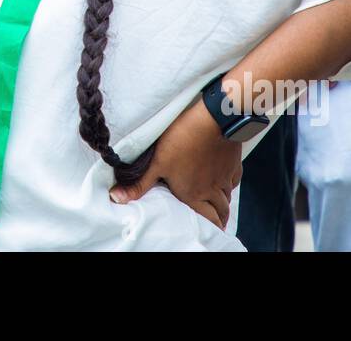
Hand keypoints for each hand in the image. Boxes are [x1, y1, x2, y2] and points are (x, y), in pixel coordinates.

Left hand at [109, 100, 242, 229]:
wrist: (213, 119)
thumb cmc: (183, 141)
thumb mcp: (156, 162)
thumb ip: (140, 184)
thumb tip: (117, 198)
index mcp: (194, 194)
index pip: (207, 218)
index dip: (210, 227)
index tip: (212, 231)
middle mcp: (212, 189)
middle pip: (221, 211)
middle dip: (220, 219)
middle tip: (218, 223)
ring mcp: (224, 176)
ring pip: (228, 196)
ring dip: (224, 203)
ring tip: (220, 207)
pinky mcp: (233, 161)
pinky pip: (234, 179)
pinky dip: (231, 184)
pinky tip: (227, 181)